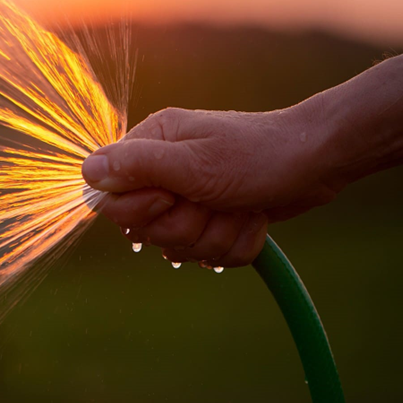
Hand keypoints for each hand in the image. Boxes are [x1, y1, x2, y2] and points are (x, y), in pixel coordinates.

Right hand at [81, 105, 340, 266]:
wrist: (316, 163)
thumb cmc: (257, 154)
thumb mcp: (194, 162)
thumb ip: (137, 166)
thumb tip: (85, 171)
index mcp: (151, 146)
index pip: (110, 198)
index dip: (140, 210)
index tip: (173, 196)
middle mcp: (165, 171)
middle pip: (145, 230)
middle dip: (186, 226)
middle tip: (213, 199)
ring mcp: (191, 197)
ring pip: (180, 248)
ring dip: (216, 235)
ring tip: (239, 206)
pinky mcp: (215, 219)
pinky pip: (209, 256)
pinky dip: (236, 242)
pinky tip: (253, 216)